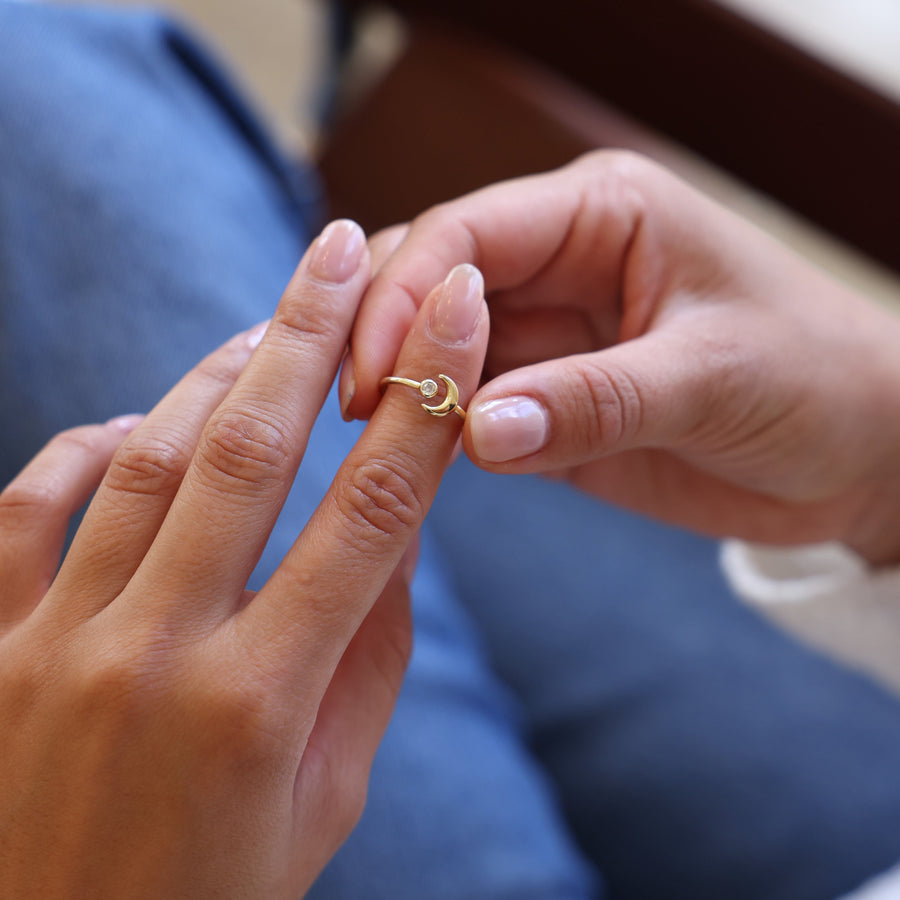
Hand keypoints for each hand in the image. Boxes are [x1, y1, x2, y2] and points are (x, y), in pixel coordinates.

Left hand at [0, 220, 487, 897]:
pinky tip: (140, 421)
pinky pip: (30, 504)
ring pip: (146, 460)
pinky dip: (90, 444)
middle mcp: (153, 656)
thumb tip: (395, 534)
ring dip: (217, 376)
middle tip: (342, 244)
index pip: (374, 511)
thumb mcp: (325, 796)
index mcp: (260, 703)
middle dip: (309, 332)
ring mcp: (50, 647)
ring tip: (269, 325)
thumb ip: (366, 659)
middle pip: (251, 451)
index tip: (457, 315)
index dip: (427, 400)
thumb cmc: (210, 896)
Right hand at [343, 153, 899, 564]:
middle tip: (350, 408)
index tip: (375, 373)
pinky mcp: (545, 399)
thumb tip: (478, 432)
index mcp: (600, 216)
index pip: (468, 233)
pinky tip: (394, 458)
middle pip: (432, 281)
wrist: (856, 454)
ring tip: (354, 436)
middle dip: (382, 336)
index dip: (407, 295)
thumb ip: (593, 403)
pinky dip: (427, 430)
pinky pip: (465, 407)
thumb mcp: (712, 380)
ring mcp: (546, 336)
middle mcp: (559, 264)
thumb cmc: (815, 382)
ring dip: (396, 385)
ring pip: (438, 346)